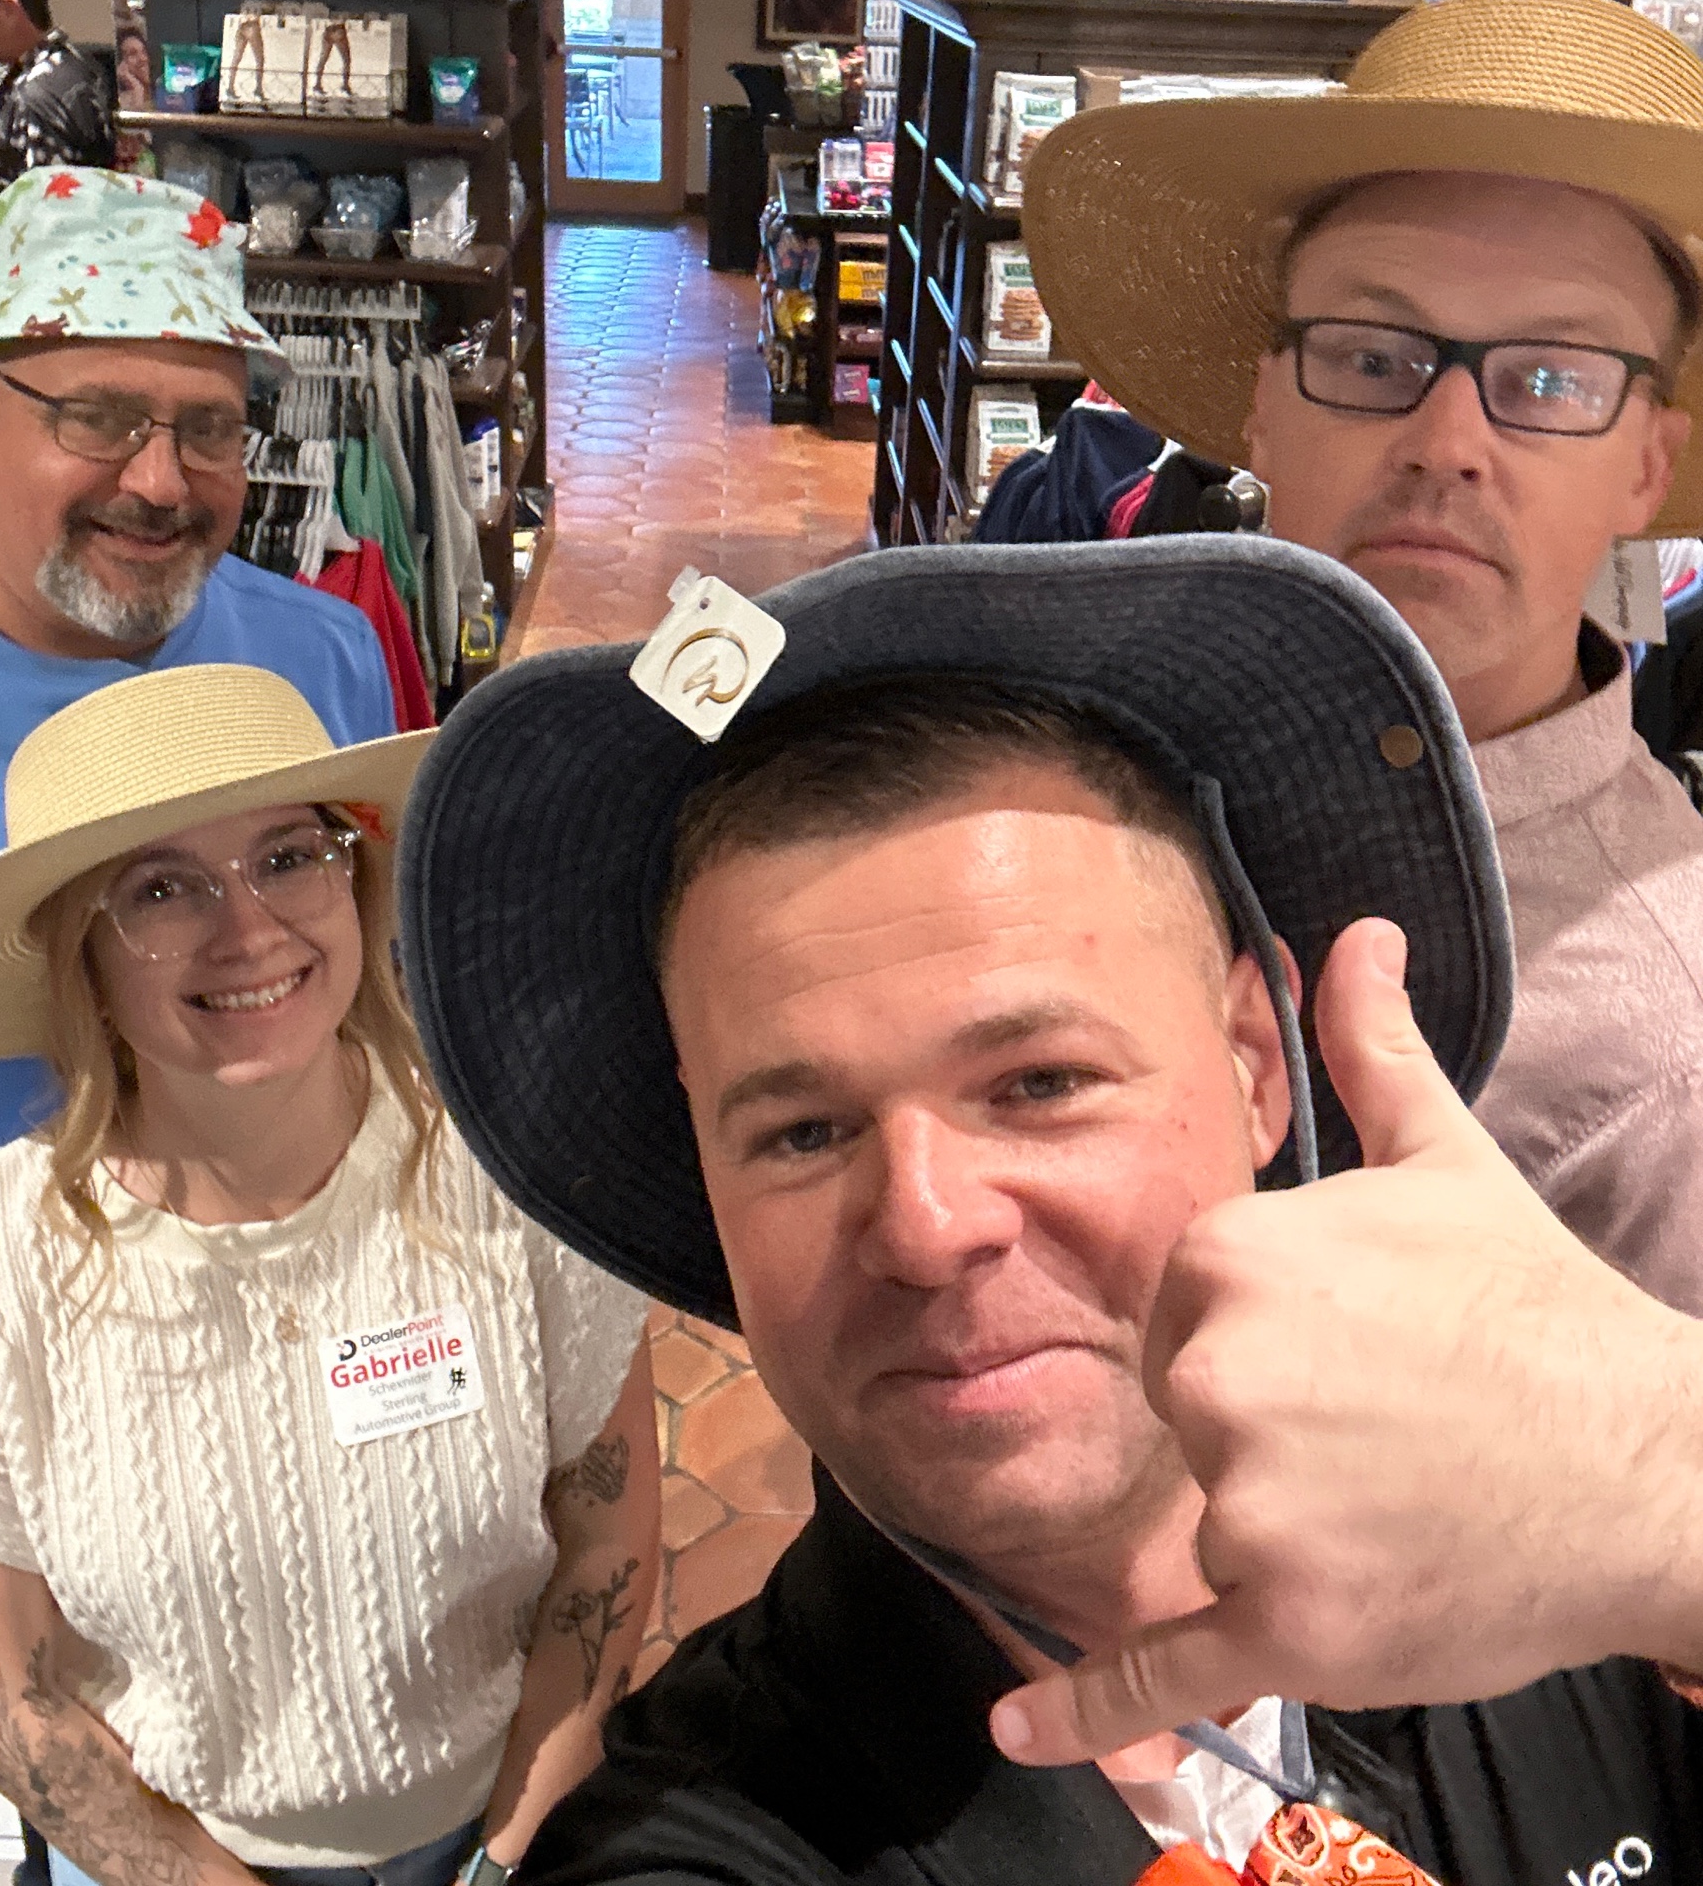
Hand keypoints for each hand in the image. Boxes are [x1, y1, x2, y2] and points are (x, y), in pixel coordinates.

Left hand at [988, 918, 1702, 1764]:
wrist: (1649, 1463)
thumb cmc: (1536, 1311)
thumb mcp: (1443, 1160)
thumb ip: (1371, 1048)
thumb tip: (1348, 933)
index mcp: (1232, 1255)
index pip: (1180, 1313)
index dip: (1260, 1339)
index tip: (1345, 1350)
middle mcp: (1223, 1373)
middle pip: (1185, 1415)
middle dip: (1263, 1430)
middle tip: (1382, 1429)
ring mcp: (1254, 1502)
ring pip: (1208, 1520)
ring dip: (1280, 1525)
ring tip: (1397, 1499)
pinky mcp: (1291, 1621)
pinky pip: (1159, 1665)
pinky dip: (1084, 1707)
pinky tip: (1019, 1726)